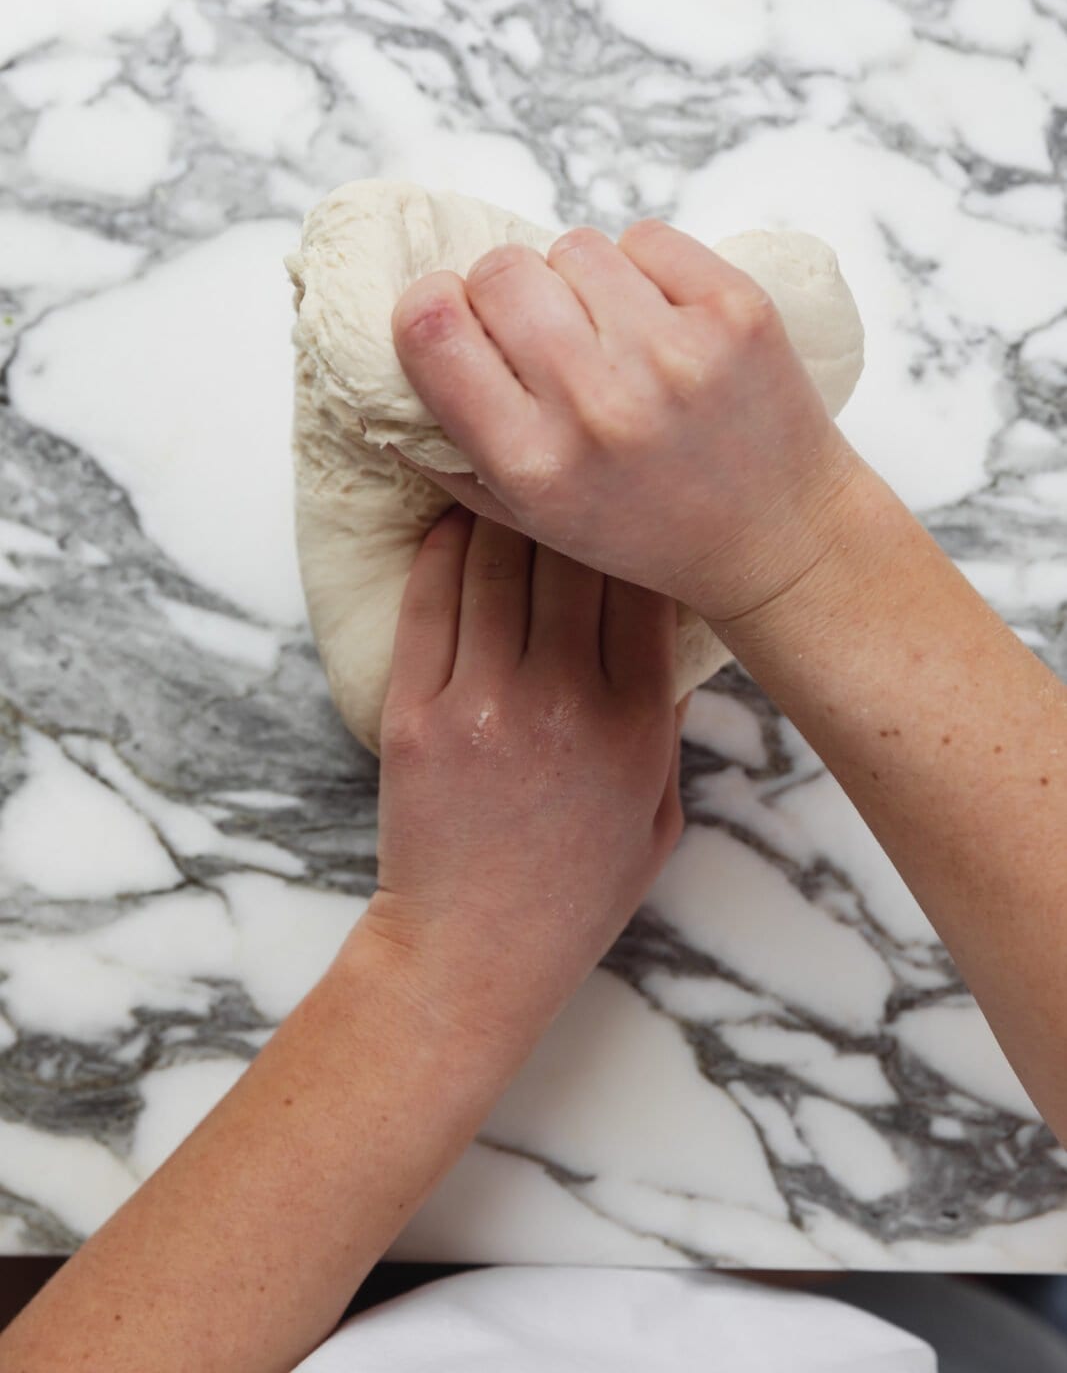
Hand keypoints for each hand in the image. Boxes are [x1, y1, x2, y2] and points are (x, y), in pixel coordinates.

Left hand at [362, 506, 685, 1042]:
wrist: (473, 952)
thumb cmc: (574, 888)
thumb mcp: (658, 810)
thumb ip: (664, 716)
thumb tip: (664, 624)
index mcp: (635, 724)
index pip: (640, 583)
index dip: (634, 525)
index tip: (628, 494)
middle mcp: (564, 701)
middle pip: (569, 556)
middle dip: (571, 502)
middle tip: (565, 465)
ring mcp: (483, 704)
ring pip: (495, 562)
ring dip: (503, 508)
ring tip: (508, 472)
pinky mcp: (414, 712)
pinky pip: (430, 602)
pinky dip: (442, 548)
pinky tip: (454, 517)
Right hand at [391, 220, 859, 624]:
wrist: (778, 538)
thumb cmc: (645, 529)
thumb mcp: (531, 520)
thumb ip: (449, 454)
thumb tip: (376, 386)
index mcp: (535, 462)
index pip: (431, 327)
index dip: (431, 308)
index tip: (451, 319)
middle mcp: (599, 407)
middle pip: (499, 271)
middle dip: (505, 291)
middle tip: (539, 330)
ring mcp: (673, 353)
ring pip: (572, 246)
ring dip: (576, 279)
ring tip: (606, 331)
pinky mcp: (734, 311)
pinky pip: (645, 236)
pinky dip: (641, 266)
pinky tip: (658, 320)